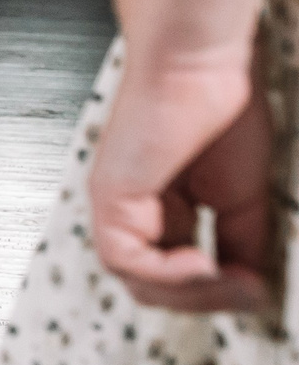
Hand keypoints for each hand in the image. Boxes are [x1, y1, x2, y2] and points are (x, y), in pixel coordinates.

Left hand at [89, 50, 275, 313]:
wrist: (202, 64)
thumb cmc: (220, 109)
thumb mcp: (240, 197)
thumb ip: (239, 245)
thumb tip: (250, 290)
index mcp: (160, 210)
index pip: (172, 279)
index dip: (214, 295)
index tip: (255, 287)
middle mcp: (132, 209)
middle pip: (153, 288)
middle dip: (205, 300)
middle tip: (248, 289)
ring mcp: (116, 202)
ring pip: (136, 281)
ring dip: (190, 291)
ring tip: (228, 275)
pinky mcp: (110, 193)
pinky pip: (122, 257)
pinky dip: (165, 273)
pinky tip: (201, 262)